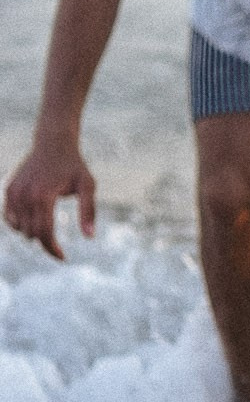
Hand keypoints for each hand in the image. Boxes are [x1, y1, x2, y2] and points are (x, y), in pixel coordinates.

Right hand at [4, 135, 96, 260]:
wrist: (53, 143)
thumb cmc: (73, 165)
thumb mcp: (87, 185)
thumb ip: (89, 210)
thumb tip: (90, 237)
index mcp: (43, 195)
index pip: (44, 232)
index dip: (52, 249)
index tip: (63, 258)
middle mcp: (24, 195)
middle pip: (32, 234)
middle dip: (45, 243)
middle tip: (58, 246)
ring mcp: (13, 193)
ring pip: (19, 229)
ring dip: (33, 233)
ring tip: (48, 229)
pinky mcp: (8, 190)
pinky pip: (9, 219)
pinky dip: (19, 225)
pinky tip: (33, 222)